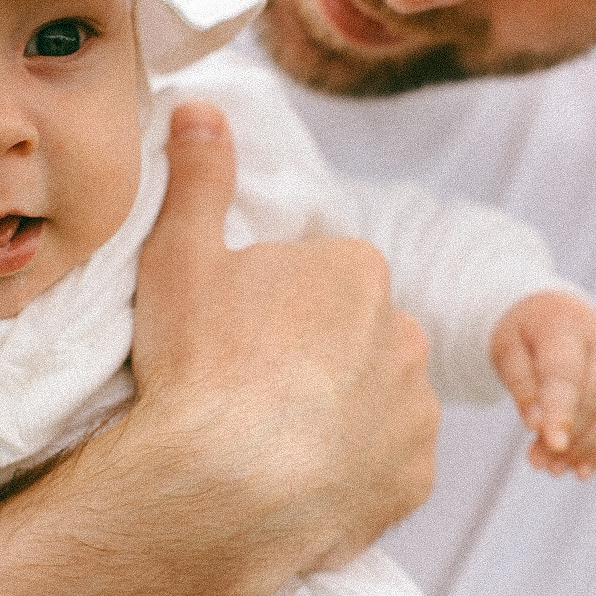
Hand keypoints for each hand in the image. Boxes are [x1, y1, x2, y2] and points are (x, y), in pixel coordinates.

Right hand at [133, 103, 438, 585]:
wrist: (218, 490)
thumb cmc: (199, 366)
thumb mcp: (180, 256)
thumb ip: (199, 176)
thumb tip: (202, 105)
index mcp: (356, 270)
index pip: (323, 278)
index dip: (276, 306)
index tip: (236, 337)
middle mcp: (406, 332)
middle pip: (358, 336)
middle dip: (318, 356)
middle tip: (251, 389)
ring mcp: (416, 410)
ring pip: (379, 400)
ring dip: (343, 413)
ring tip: (275, 443)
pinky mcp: (414, 480)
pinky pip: (387, 467)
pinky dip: (355, 472)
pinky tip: (302, 482)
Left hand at [490, 291, 595, 478]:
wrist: (551, 308)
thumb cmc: (522, 332)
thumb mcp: (506, 350)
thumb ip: (521, 385)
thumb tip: (535, 427)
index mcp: (566, 325)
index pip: (567, 375)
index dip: (561, 411)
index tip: (552, 444)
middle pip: (590, 397)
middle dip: (567, 436)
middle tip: (538, 464)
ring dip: (585, 447)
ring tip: (554, 470)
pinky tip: (582, 468)